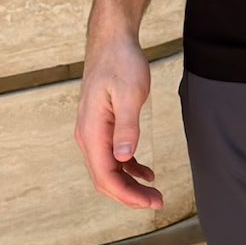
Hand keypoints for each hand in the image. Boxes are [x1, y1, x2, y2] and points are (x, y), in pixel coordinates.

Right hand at [75, 26, 172, 212]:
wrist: (112, 41)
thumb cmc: (121, 63)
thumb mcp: (130, 94)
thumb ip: (127, 127)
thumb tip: (123, 158)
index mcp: (92, 131)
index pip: (106, 176)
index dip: (127, 195)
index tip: (151, 203)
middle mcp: (88, 135)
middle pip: (105, 178)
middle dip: (130, 195)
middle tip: (158, 202)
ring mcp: (93, 132)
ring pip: (108, 170)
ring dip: (129, 184)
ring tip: (154, 193)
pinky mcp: (101, 126)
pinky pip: (112, 157)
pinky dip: (128, 168)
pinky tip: (146, 173)